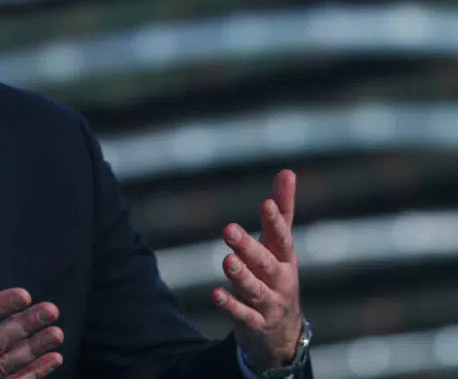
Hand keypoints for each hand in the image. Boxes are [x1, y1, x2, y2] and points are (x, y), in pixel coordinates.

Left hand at [213, 170, 303, 368]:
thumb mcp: (279, 245)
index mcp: (285, 258)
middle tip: (229, 230)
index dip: (275, 221)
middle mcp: (280, 280)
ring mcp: (269, 303)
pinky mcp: (255, 324)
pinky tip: (215, 294)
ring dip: (241, 276)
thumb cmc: (278, 275)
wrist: (283, 332)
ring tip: (226, 261)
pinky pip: (243, 315)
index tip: (266, 203)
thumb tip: (287, 172)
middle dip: (248, 247)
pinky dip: (231, 305)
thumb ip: (282, 211)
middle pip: (266, 262)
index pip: (282, 238)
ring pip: (255, 289)